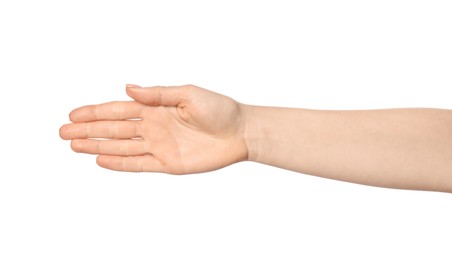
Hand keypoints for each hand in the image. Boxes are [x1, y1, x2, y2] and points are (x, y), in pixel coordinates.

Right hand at [59, 84, 248, 173]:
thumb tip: (128, 87)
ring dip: (97, 146)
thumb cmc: (219, 109)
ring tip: (74, 146)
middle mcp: (154, 127)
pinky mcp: (168, 164)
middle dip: (88, 130)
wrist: (240, 133)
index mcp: (156, 108)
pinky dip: (120, 163)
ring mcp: (159, 146)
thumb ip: (157, 94)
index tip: (73, 114)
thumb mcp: (188, 94)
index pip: (119, 110)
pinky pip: (139, 164)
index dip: (96, 112)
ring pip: (121, 147)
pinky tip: (101, 160)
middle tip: (63, 132)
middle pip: (114, 129)